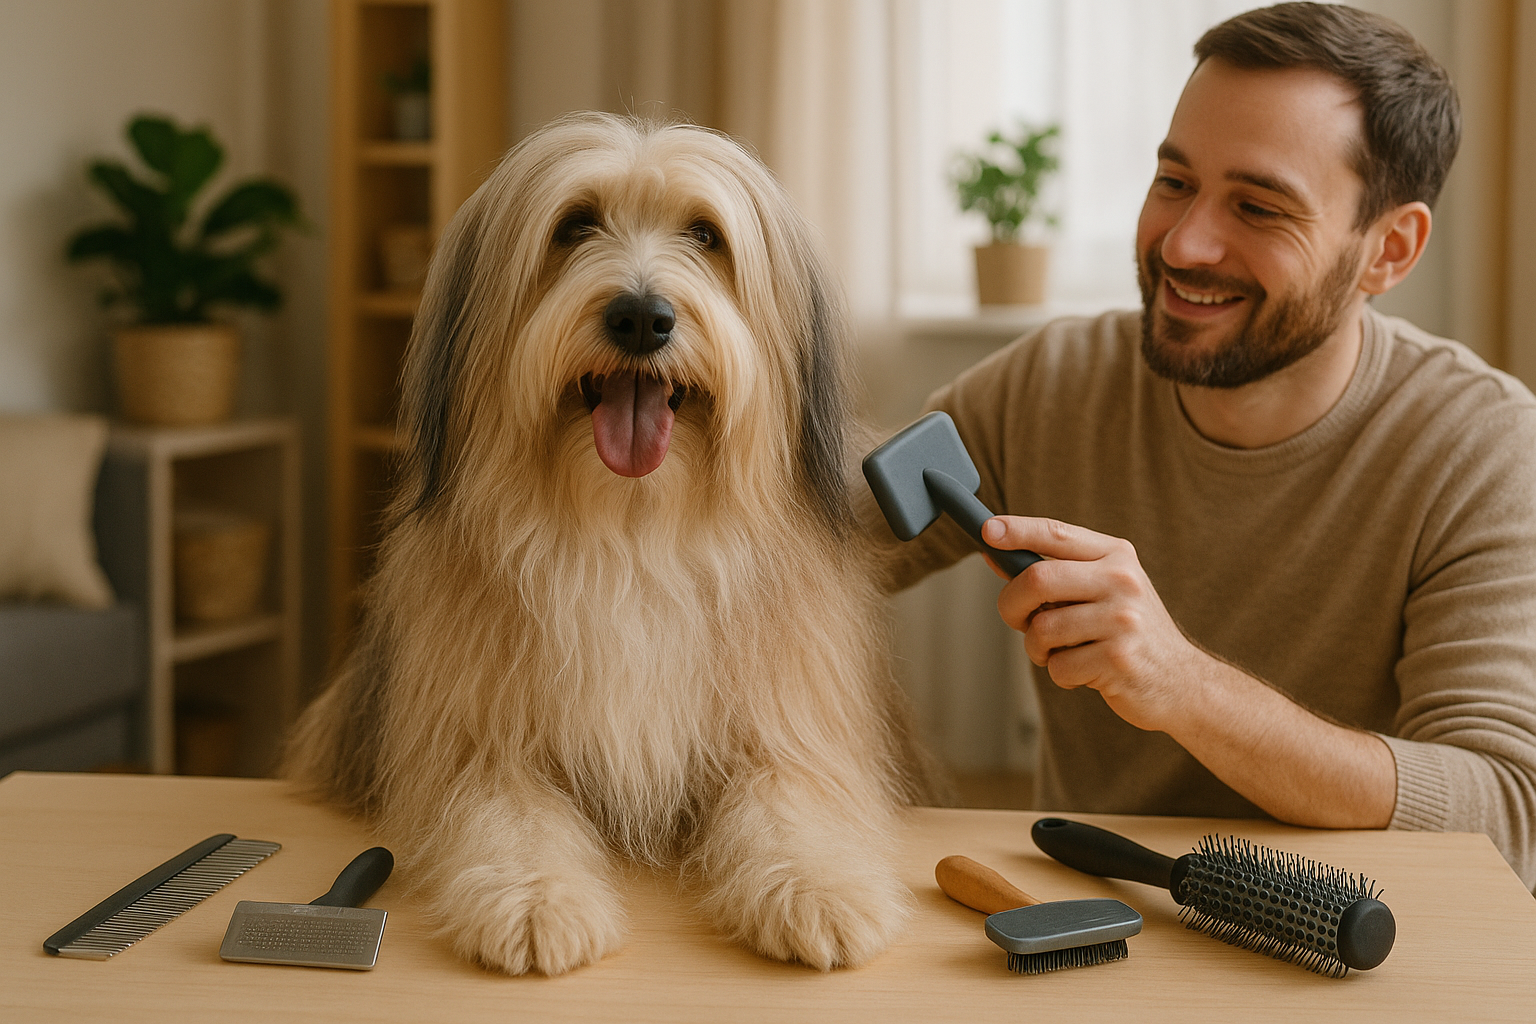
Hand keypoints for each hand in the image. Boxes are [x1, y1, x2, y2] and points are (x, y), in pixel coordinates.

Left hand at [981, 515, 1208, 732]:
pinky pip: (1058, 666)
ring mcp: (1123, 619)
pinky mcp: (1118, 659)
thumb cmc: (1130, 631)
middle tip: (1019, 620)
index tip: (987, 529)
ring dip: (1039, 649)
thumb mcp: (1102, 589)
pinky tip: (1088, 672)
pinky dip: (1062, 674)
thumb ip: (1055, 572)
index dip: (1018, 530)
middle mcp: (1122, 580)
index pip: (1057, 533)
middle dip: (1012, 604)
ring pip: (1041, 629)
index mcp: (1117, 556)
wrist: (1181, 681)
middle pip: (1037, 579)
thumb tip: (996, 553)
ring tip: (1064, 651)